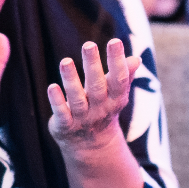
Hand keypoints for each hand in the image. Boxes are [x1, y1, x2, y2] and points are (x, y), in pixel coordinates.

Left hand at [47, 37, 142, 157]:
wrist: (91, 146)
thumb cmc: (103, 110)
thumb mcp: (116, 96)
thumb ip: (124, 77)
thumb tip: (136, 59)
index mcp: (115, 100)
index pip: (118, 79)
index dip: (117, 61)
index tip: (114, 41)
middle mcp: (100, 109)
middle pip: (97, 87)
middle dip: (93, 66)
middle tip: (88, 44)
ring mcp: (83, 119)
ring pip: (78, 99)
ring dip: (71, 80)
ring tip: (66, 61)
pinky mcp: (66, 126)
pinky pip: (62, 114)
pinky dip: (57, 102)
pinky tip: (52, 87)